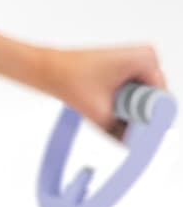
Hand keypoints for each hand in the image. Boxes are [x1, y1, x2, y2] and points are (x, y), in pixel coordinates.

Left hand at [37, 43, 168, 134]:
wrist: (45, 69)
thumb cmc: (68, 80)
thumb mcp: (99, 113)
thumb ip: (121, 133)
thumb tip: (135, 149)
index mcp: (146, 59)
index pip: (161, 99)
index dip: (152, 120)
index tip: (142, 139)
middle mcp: (146, 57)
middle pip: (153, 99)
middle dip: (139, 117)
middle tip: (120, 128)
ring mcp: (136, 62)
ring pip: (143, 98)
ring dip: (130, 113)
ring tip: (109, 116)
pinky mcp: (125, 69)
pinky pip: (133, 94)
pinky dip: (123, 106)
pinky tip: (109, 112)